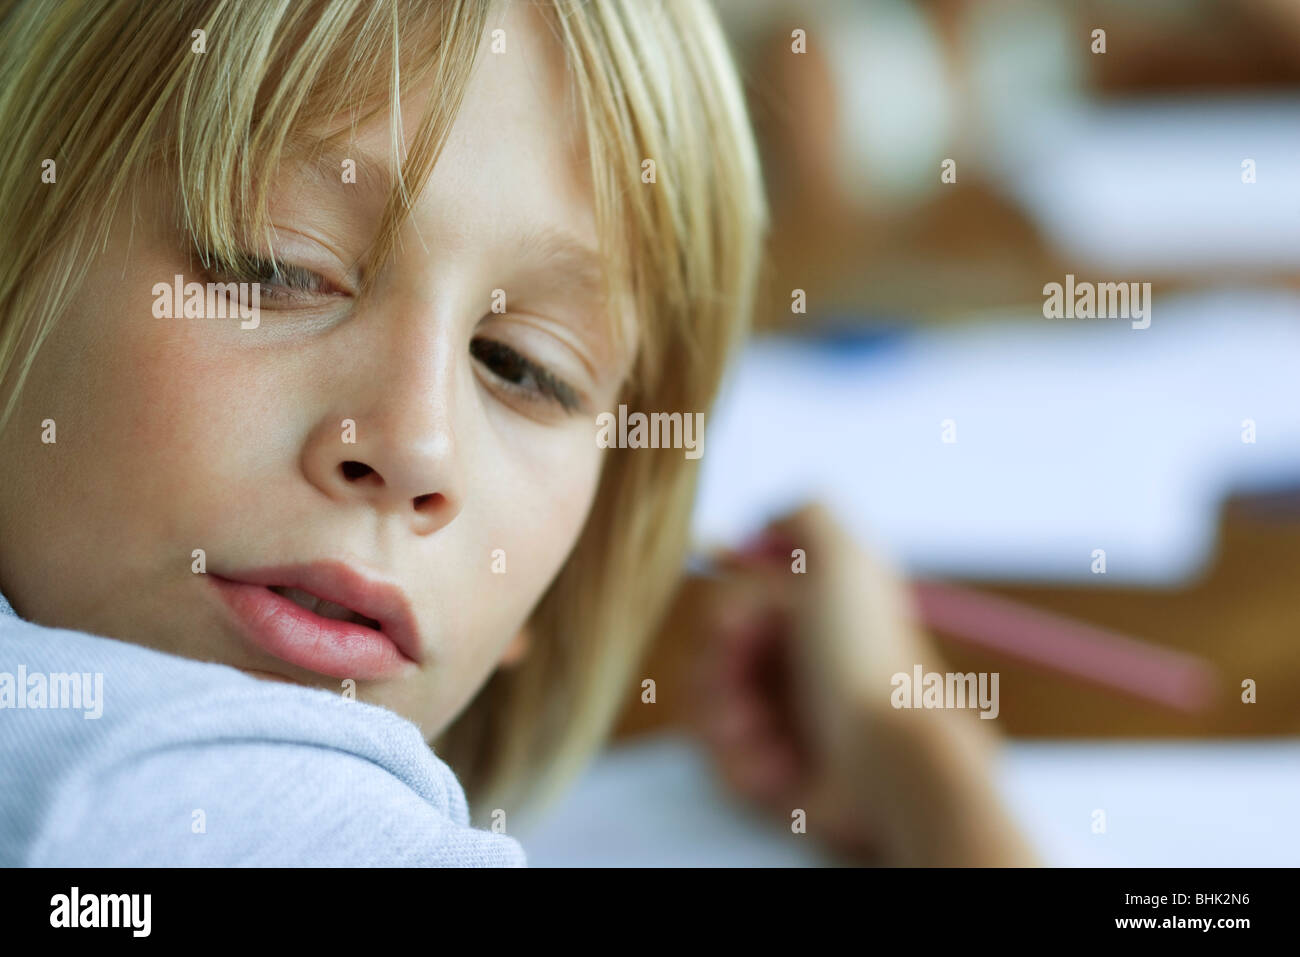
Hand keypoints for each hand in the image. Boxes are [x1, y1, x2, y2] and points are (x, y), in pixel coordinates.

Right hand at [687, 502, 936, 859]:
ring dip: (726, 718)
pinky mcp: (770, 776)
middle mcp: (795, 667)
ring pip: (706, 709)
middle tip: (742, 682)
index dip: (728, 616)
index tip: (738, 626)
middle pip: (711, 656)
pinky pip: (719, 763)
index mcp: (812, 620)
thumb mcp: (846, 561)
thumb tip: (765, 521)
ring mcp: (781, 722)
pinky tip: (781, 768)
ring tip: (764, 734)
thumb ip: (806, 516)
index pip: (735, 607)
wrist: (887, 763)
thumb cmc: (865, 661)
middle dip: (720, 668)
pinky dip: (743, 763)